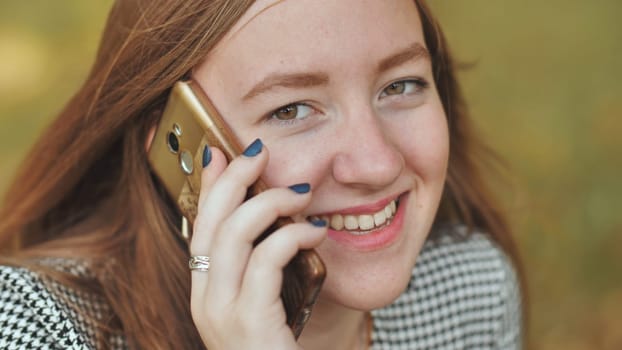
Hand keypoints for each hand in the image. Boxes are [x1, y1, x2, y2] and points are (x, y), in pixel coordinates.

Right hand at [189, 141, 325, 349]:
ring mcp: (221, 313)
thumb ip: (262, 268)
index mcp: (208, 292)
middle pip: (210, 223)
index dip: (208, 187)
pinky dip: (291, 236)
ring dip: (269, 203)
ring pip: (232, 235)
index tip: (220, 152)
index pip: (200, 228)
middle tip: (258, 153)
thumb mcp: (266, 304)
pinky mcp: (248, 322)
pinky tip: (315, 231)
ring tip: (301, 193)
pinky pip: (265, 260)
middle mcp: (206, 300)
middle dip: (233, 180)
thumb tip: (274, 223)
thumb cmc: (280, 349)